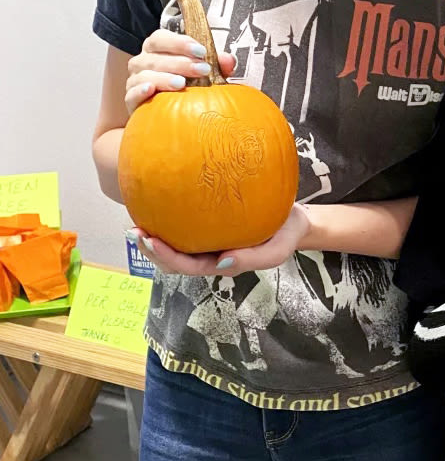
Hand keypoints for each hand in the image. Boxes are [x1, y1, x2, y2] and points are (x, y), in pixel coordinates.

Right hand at [125, 29, 236, 113]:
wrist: (168, 118)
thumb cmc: (188, 88)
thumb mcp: (206, 75)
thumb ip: (218, 66)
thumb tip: (229, 60)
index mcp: (157, 49)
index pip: (161, 38)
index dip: (180, 42)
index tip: (201, 51)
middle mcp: (143, 61)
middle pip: (156, 56)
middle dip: (181, 62)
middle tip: (203, 70)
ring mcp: (135, 80)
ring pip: (144, 74)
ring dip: (163, 77)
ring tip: (182, 83)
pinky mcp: (131, 100)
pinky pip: (132, 94)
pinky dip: (140, 91)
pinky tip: (151, 90)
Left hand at [131, 203, 310, 276]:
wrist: (295, 219)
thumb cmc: (284, 235)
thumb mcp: (276, 251)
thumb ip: (251, 260)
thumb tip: (221, 264)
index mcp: (219, 263)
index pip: (185, 266)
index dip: (165, 257)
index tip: (151, 241)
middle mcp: (208, 253)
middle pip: (171, 258)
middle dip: (149, 249)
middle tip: (133, 230)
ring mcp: (207, 238)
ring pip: (174, 241)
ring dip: (153, 235)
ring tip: (137, 218)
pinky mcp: (209, 221)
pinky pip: (185, 219)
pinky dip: (169, 213)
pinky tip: (160, 195)